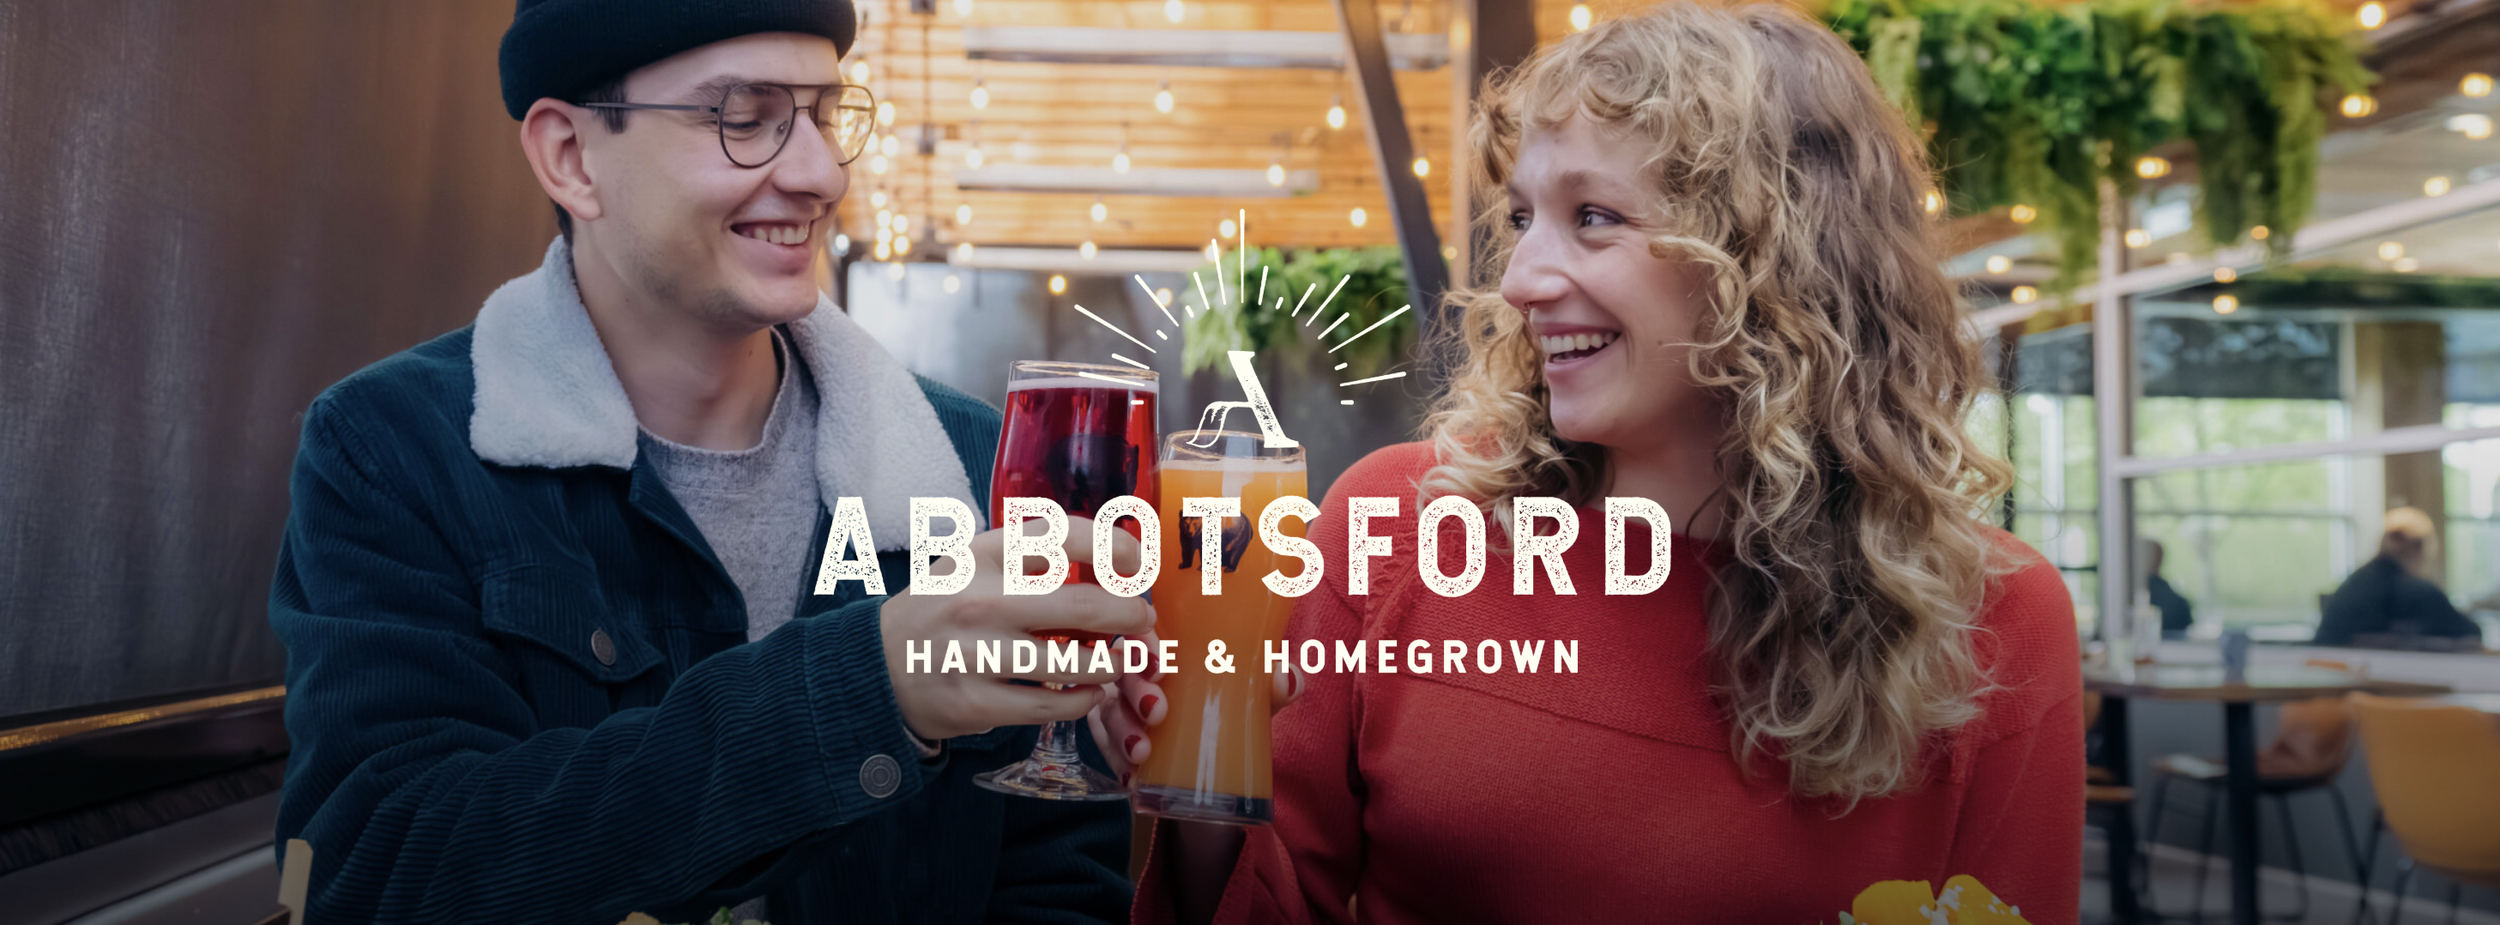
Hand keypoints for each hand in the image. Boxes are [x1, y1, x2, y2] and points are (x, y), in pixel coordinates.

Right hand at [879, 516, 1155, 740]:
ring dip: (1111, 664)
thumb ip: (1031, 555)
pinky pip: (1053, 705)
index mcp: (983, 555)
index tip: (1136, 563)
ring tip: (1115, 661)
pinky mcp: (976, 703)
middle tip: (1141, 620)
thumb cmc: (943, 609)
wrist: (877, 667)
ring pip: (1075, 663)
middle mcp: (980, 600)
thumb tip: (1114, 556)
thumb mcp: (973, 563)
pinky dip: (1084, 700)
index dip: (1116, 546)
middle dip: (1129, 615)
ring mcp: (978, 655)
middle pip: (1083, 606)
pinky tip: (1088, 693)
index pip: (1065, 536)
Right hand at [1086, 633, 1303, 779]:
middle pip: (1121, 672)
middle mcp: (1136, 674)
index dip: (1143, 643)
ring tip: (1142, 753)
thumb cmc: (1231, 706)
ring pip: (1107, 712)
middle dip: (1135, 689)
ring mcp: (1122, 710)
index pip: (1142, 632)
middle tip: (1157, 712)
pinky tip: (1131, 777)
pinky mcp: (1116, 745)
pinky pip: (1106, 751)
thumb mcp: (1254, 695)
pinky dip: (1117, 764)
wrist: (1223, 758)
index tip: (1162, 664)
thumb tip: (1286, 679)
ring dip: (1122, 730)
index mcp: (1166, 649)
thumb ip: (1273, 685)